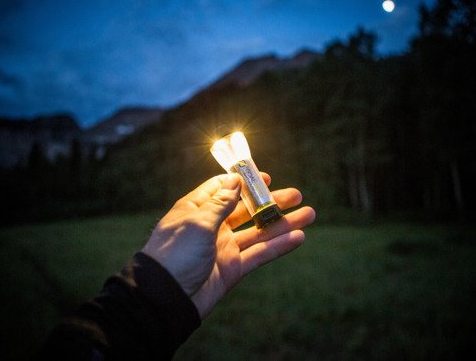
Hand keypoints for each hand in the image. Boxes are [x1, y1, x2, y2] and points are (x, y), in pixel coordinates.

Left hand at [142, 173, 314, 317]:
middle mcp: (212, 226)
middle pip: (247, 210)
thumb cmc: (175, 254)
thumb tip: (234, 180)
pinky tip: (299, 238)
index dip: (243, 181)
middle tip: (296, 195)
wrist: (166, 298)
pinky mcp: (233, 268)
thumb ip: (220, 203)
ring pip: (259, 232)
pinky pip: (260, 254)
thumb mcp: (197, 222)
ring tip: (309, 214)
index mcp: (197, 209)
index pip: (222, 188)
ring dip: (283, 223)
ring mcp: (224, 248)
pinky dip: (279, 246)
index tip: (265, 177)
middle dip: (271, 202)